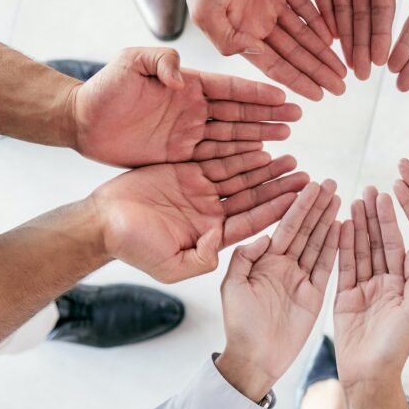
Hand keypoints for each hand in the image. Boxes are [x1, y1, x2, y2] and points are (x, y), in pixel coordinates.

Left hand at [70, 48, 302, 166]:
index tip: (284, 95)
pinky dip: (237, 157)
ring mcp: (189, 132)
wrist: (80, 122)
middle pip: (239, 112)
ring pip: (232, 135)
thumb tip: (183, 76)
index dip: (257, 92)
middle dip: (268, 114)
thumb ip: (159, 62)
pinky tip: (258, 159)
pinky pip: (214, 156)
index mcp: (189, 84)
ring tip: (286, 138)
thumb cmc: (103, 88)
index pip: (231, 88)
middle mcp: (194, 108)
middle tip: (298, 117)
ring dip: (259, 135)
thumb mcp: (130, 63)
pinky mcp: (179, 154)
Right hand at [89, 153, 308, 282]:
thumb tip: (222, 252)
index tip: (301, 199)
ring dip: (266, 167)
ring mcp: (200, 190)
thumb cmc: (132, 245)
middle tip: (307, 176)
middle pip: (253, 196)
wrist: (101, 220)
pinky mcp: (187, 170)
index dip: (278, 209)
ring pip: (240, 175)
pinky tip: (261, 144)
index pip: (253, 220)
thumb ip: (198, 260)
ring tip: (292, 157)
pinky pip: (218, 157)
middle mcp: (211, 212)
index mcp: (212, 235)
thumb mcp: (169, 263)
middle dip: (280, 186)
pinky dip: (239, 151)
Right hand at [182, 0, 346, 99]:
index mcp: (241, 34)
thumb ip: (228, 39)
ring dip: (323, 52)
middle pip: (295, 54)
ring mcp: (272, 2)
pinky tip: (335, 36)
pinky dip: (321, 21)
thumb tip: (258, 55)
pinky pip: (307, 6)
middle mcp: (259, 23)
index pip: (276, 66)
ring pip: (304, 34)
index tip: (320, 96)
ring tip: (343, 69)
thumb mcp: (205, 11)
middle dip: (318, 72)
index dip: (298, 81)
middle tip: (341, 87)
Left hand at [217, 181, 340, 400]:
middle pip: (304, 229)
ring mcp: (300, 278)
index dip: (297, 205)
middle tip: (329, 183)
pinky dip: (335, 247)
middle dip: (316, 206)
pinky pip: (326, 266)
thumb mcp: (231, 287)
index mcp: (263, 260)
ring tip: (339, 198)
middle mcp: (283, 265)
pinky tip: (343, 228)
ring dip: (328, 220)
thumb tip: (263, 237)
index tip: (309, 185)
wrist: (254, 358)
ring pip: (317, 243)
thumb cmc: (239, 325)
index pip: (284, 226)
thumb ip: (244, 258)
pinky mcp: (315, 294)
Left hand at [284, 0, 408, 79]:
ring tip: (344, 67)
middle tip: (361, 75)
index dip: (383, 34)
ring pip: (341, 11)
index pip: (384, 6)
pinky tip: (324, 43)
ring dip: (344, 39)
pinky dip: (322, 20)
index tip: (384, 62)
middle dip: (363, 45)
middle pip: (363, 15)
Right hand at [333, 188, 408, 408]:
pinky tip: (340, 226)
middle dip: (373, 216)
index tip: (388, 195)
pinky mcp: (344, 297)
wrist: (370, 375)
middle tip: (369, 189)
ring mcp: (363, 288)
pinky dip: (342, 247)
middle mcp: (384, 282)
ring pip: (360, 250)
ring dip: (357, 225)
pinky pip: (344, 267)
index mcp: (403, 285)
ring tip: (352, 200)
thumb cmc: (396, 348)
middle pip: (377, 242)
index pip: (395, 245)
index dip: (391, 220)